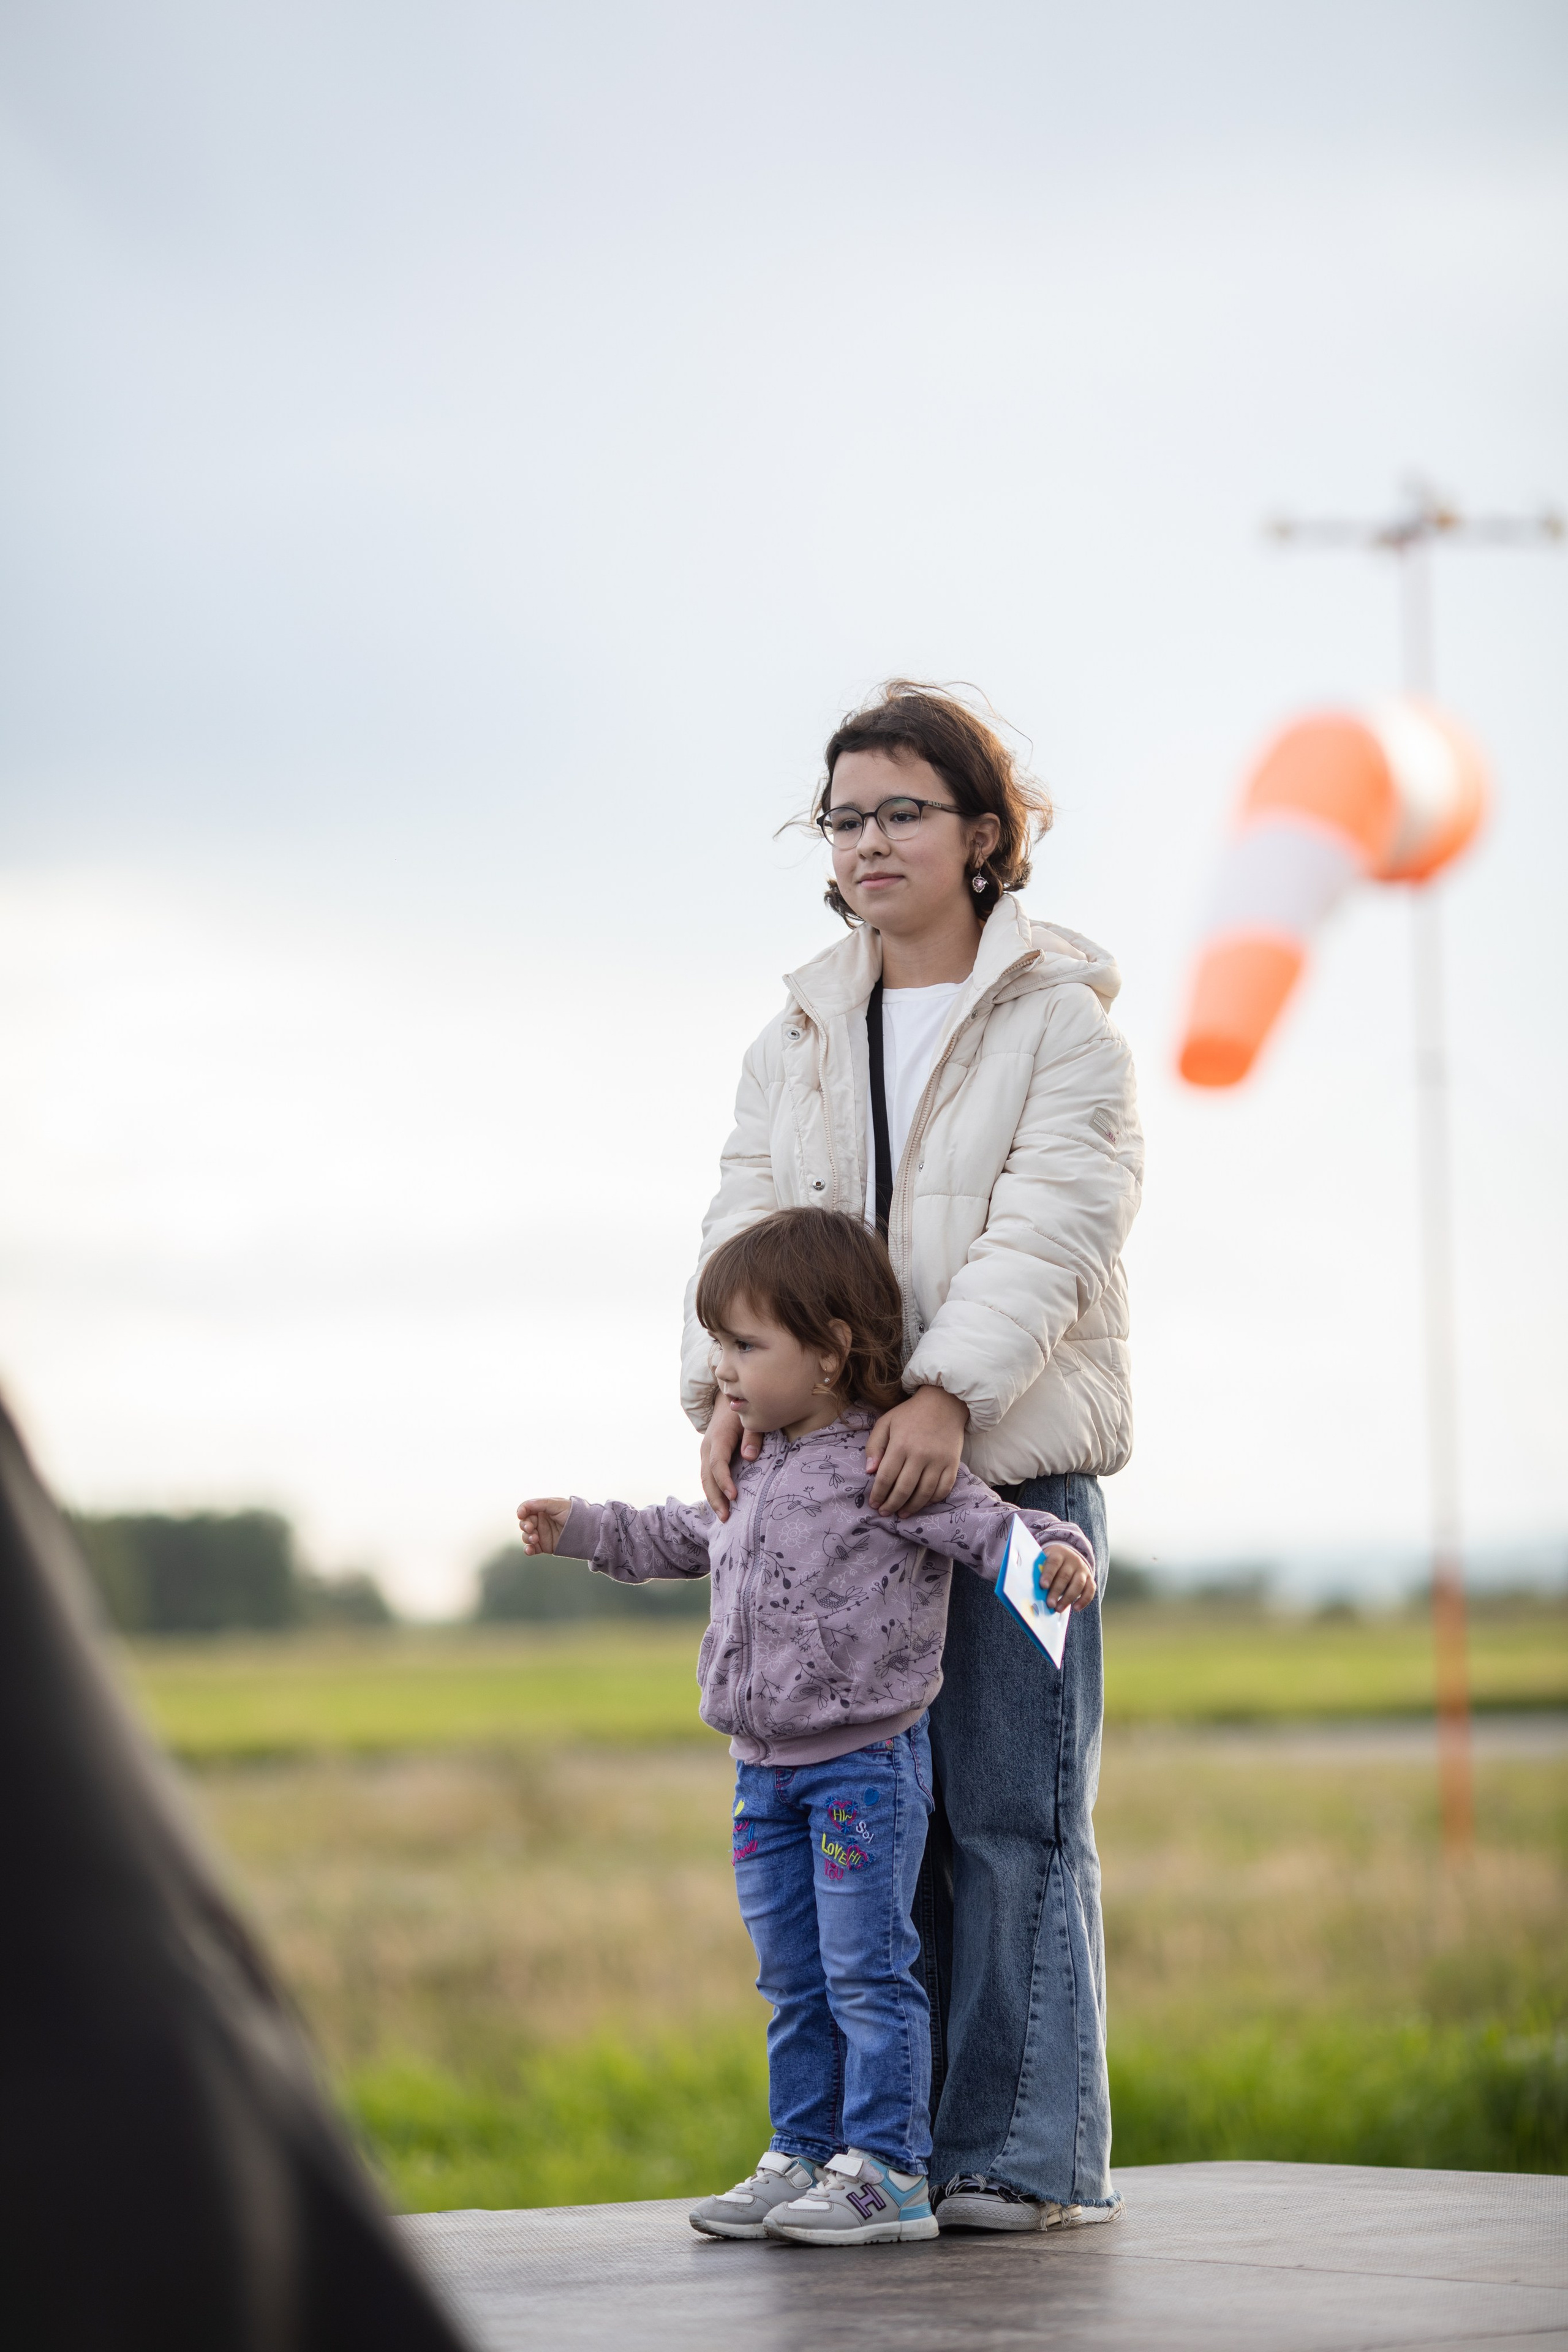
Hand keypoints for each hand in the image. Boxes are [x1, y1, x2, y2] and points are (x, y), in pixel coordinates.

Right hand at [517, 1497, 569, 1555]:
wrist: (586, 1530)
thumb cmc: (573, 1513)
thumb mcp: (557, 1505)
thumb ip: (540, 1504)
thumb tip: (523, 1507)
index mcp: (542, 1509)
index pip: (527, 1509)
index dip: (522, 1511)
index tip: (521, 1514)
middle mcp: (540, 1521)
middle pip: (524, 1523)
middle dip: (525, 1525)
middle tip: (530, 1528)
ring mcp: (541, 1534)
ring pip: (526, 1536)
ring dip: (527, 1537)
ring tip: (535, 1539)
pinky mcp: (544, 1546)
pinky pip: (531, 1548)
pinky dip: (528, 1550)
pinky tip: (529, 1550)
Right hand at [700, 1397, 759, 1520]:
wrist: (727, 1401)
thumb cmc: (742, 1411)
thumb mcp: (750, 1419)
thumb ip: (752, 1436)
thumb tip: (749, 1457)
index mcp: (718, 1438)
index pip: (717, 1463)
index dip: (724, 1481)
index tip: (734, 1496)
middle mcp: (708, 1447)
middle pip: (707, 1477)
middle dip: (715, 1498)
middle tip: (726, 1517)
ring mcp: (706, 1453)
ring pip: (705, 1479)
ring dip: (713, 1499)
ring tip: (724, 1517)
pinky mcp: (709, 1457)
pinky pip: (708, 1477)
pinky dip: (714, 1491)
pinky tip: (722, 1504)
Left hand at [866, 1385, 968, 1516]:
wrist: (944, 1402)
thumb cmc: (910, 1414)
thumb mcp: (886, 1423)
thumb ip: (874, 1446)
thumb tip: (869, 1472)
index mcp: (900, 1445)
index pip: (885, 1477)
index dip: (878, 1494)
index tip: (873, 1504)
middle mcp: (920, 1455)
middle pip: (904, 1489)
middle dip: (891, 1505)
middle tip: (885, 1513)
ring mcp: (938, 1461)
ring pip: (924, 1493)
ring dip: (911, 1508)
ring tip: (901, 1514)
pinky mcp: (953, 1464)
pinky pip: (943, 1489)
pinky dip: (933, 1501)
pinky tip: (923, 1504)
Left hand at [1043, 1542, 1096, 1612]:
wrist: (1069, 1556)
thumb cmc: (1052, 1564)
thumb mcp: (1045, 1561)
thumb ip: (1041, 1573)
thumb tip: (1034, 1591)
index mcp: (1058, 1555)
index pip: (1053, 1563)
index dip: (1048, 1574)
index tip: (1043, 1586)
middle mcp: (1072, 1561)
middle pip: (1065, 1576)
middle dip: (1056, 1591)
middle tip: (1050, 1604)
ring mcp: (1083, 1570)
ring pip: (1078, 1583)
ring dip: (1068, 1598)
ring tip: (1059, 1609)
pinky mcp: (1090, 1579)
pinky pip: (1090, 1590)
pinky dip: (1084, 1600)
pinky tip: (1076, 1608)